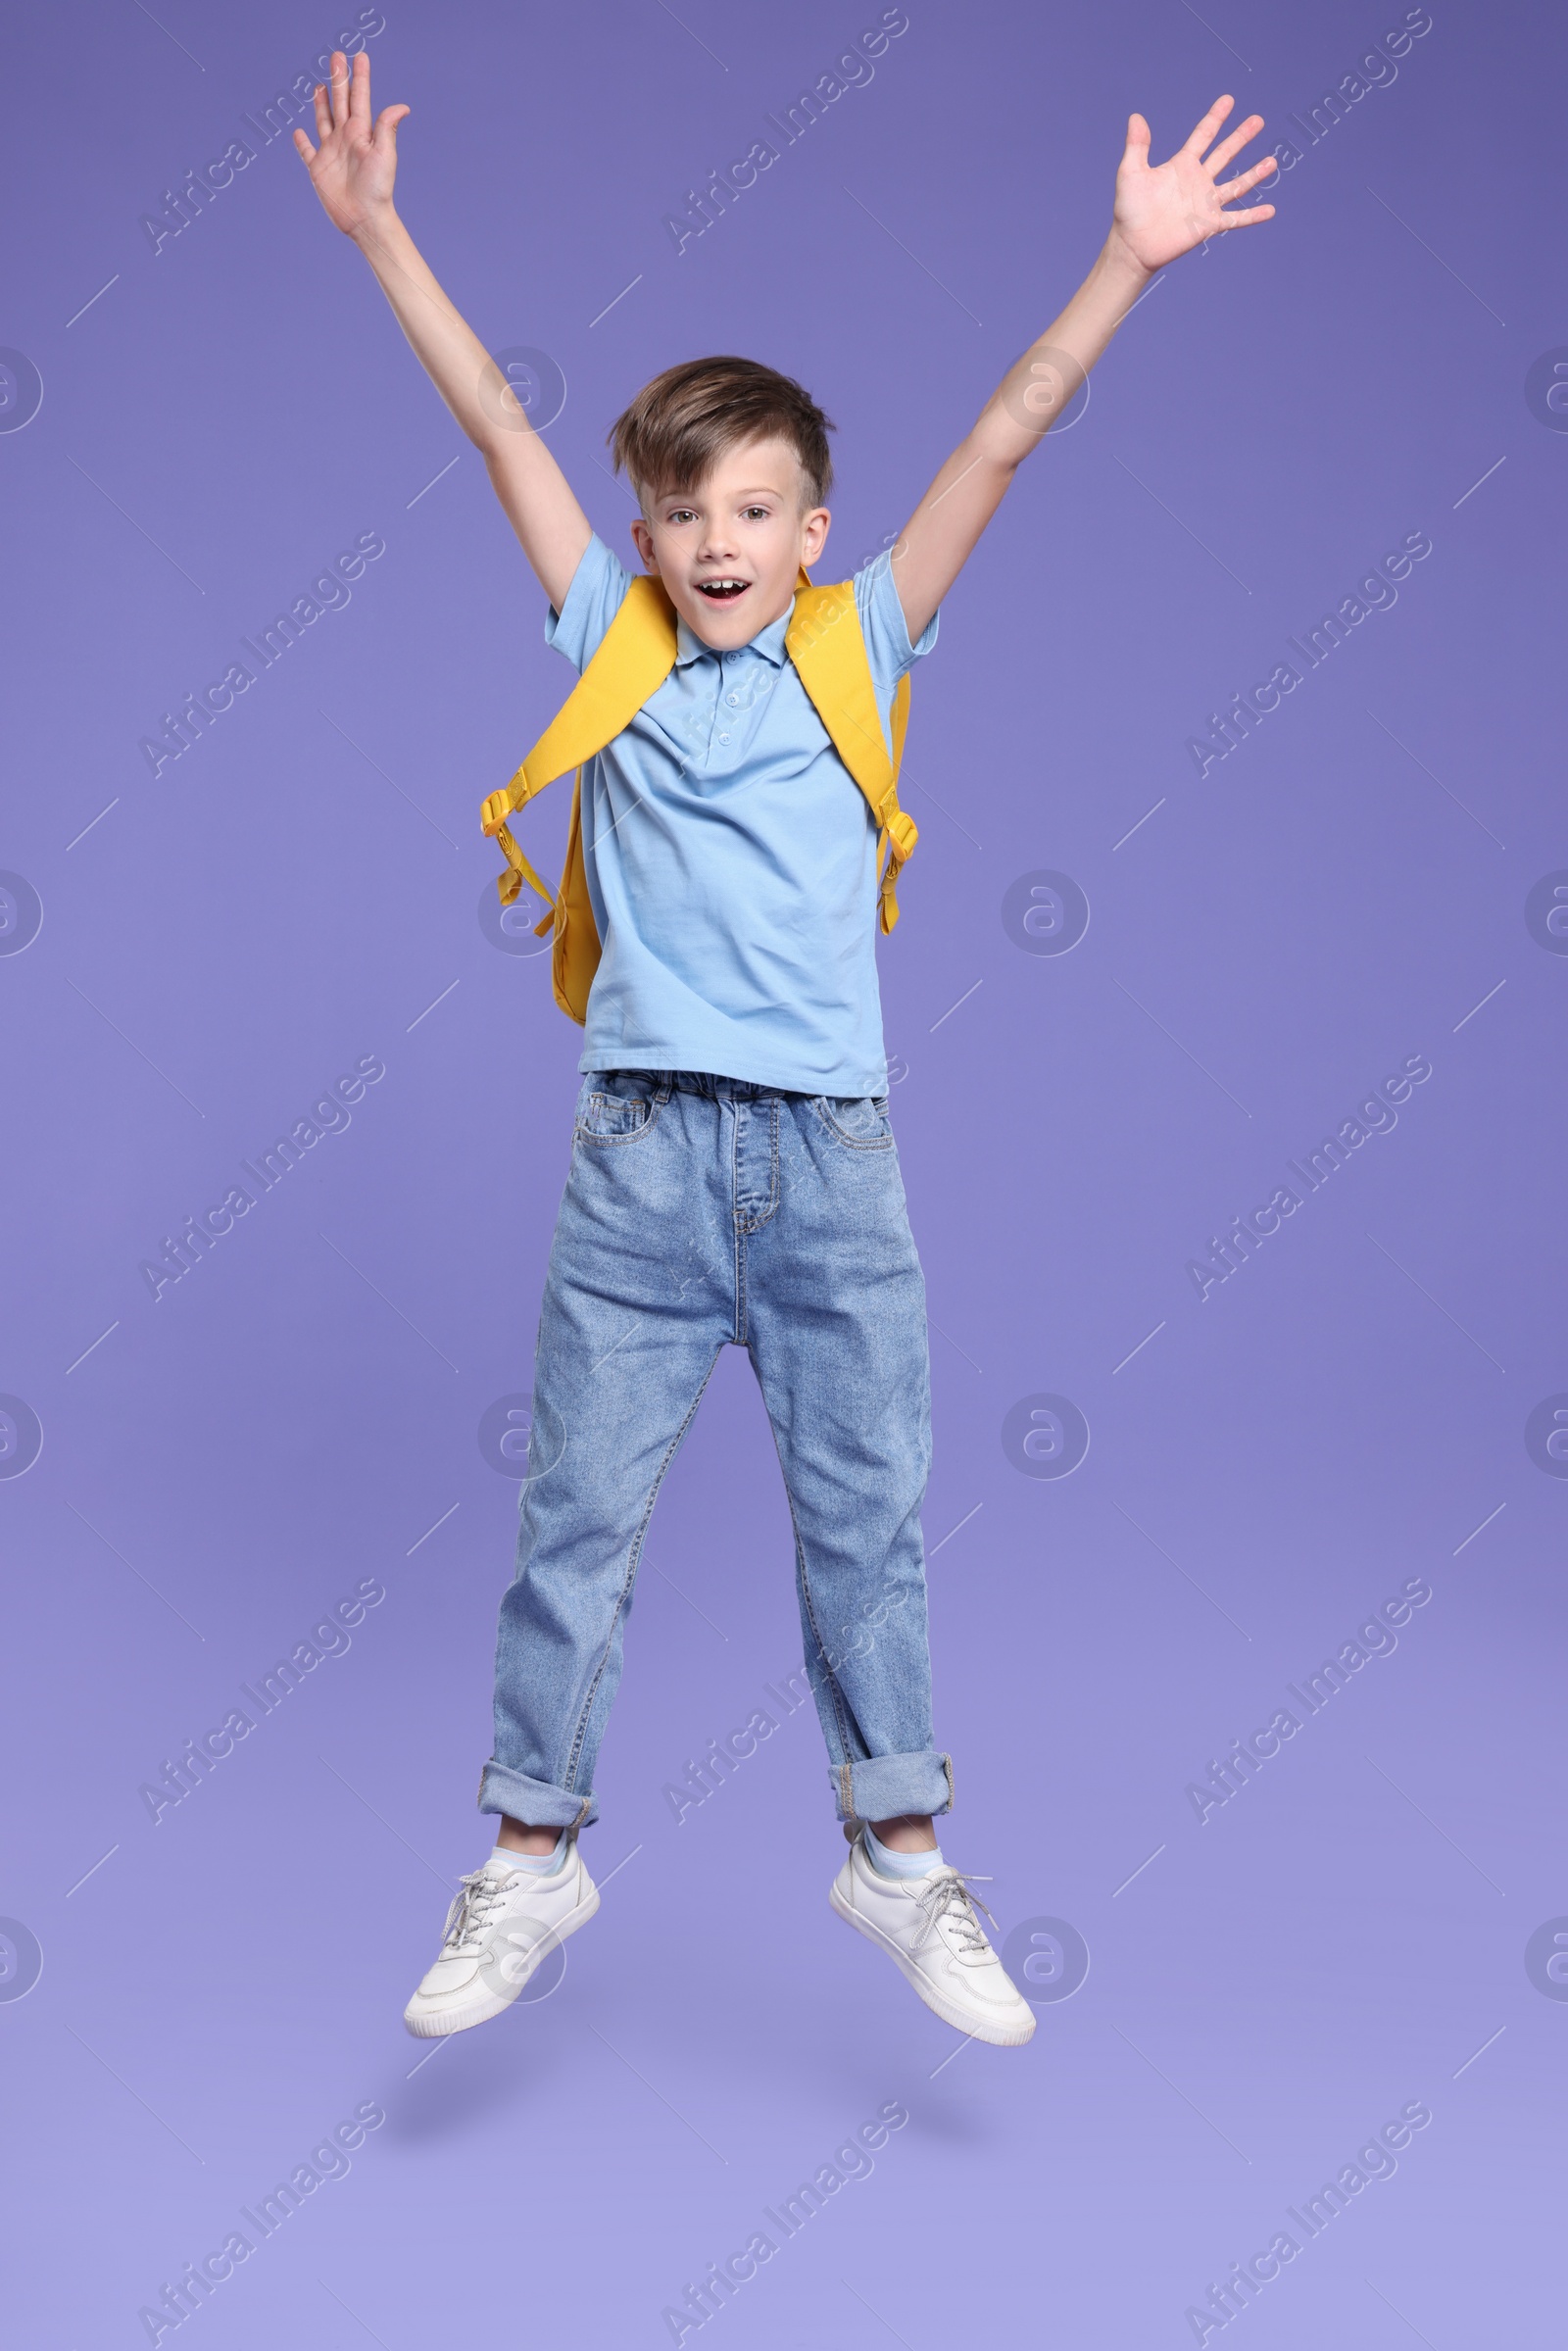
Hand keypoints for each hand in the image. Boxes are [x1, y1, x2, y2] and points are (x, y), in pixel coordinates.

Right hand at [292, 49, 408, 238]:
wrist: (365, 218)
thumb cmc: (378, 188)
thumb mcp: (385, 155)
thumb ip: (387, 128)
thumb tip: (403, 106)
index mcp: (361, 132)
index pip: (359, 97)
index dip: (359, 77)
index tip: (359, 56)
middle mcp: (345, 138)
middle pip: (340, 101)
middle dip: (338, 79)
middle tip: (337, 56)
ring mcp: (330, 152)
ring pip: (324, 120)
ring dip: (321, 103)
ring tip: (319, 86)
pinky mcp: (318, 169)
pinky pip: (307, 151)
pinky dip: (302, 142)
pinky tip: (299, 132)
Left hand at [1110, 96, 1275, 275]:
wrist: (1132, 245)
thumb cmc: (1129, 209)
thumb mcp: (1131, 172)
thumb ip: (1137, 145)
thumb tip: (1135, 117)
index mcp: (1182, 165)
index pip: (1203, 135)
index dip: (1216, 118)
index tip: (1228, 100)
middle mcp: (1198, 181)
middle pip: (1225, 154)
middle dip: (1241, 137)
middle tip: (1258, 120)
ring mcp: (1205, 203)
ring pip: (1236, 184)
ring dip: (1254, 174)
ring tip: (1272, 162)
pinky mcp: (1209, 225)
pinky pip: (1236, 219)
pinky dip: (1253, 216)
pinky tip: (1270, 211)